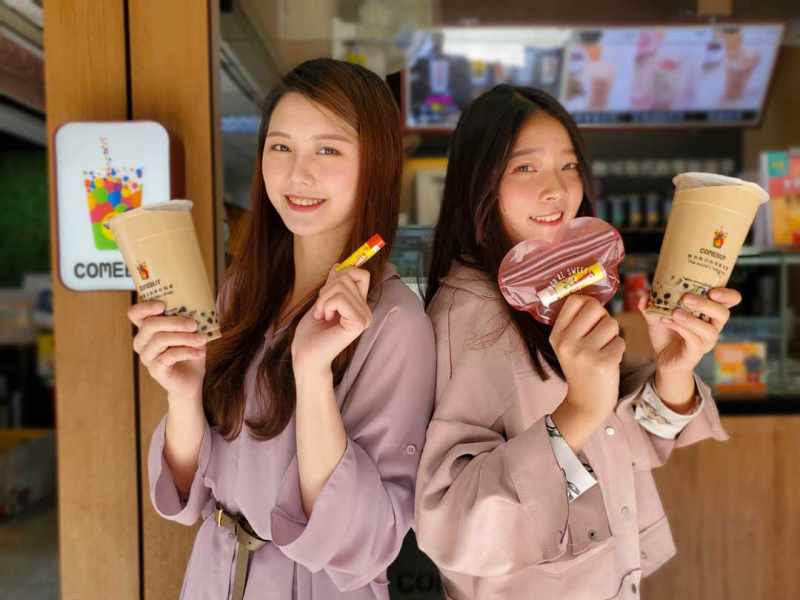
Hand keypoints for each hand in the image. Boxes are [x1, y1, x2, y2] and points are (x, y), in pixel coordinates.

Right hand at [128, 301, 207, 400]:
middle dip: (174, 322)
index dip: (145, 307)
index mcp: (147, 329)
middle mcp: (142, 342)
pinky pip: (169, 356)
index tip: (163, 305)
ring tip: (201, 339)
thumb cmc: (189, 351)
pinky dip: (187, 352)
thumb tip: (201, 307)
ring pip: (160, 339)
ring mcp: (147, 357)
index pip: (135, 314)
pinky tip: (200, 353)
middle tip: (194, 324)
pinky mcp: (155, 370)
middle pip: (150, 325)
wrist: (192, 379)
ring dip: (184, 337)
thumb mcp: (191, 333)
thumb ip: (189, 320)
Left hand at [291, 266, 371, 373]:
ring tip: (322, 315)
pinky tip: (325, 320)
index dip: (343, 273)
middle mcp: (366, 311)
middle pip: (349, 276)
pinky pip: (340, 299)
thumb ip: (333, 284)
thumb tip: (340, 264)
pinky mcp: (358, 324)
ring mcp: (365, 318)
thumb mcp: (322, 300)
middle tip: (321, 309)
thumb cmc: (311, 331)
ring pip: (342, 286)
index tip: (327, 290)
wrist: (305, 354)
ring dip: (323, 299)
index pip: (361, 273)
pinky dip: (326, 306)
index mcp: (360, 305)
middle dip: (327, 289)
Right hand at [550, 295, 625, 420]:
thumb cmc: (581, 368)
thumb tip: (591, 296)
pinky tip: (610, 361)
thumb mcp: (568, 346)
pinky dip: (619, 350)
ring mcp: (584, 354)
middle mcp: (567, 343)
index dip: (588, 304)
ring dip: (614, 336)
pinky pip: (620, 342)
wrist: (586, 403)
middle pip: (595, 308)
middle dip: (604, 318)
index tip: (591, 317)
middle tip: (601, 335)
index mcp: (556, 335)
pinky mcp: (602, 363)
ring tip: (605, 349)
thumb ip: (575, 323)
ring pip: (611, 324)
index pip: (574, 301)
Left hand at [638, 288, 741, 376]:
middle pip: (723, 313)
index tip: (712, 290)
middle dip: (707, 304)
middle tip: (687, 298)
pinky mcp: (696, 351)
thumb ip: (651, 305)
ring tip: (674, 312)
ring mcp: (706, 340)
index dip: (727, 295)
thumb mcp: (657, 316)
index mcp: (709, 312)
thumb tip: (645, 296)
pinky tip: (667, 321)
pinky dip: (680, 328)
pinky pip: (693, 339)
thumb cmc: (667, 334)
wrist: (662, 359)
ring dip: (692, 319)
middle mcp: (713, 326)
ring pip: (709, 329)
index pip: (730, 301)